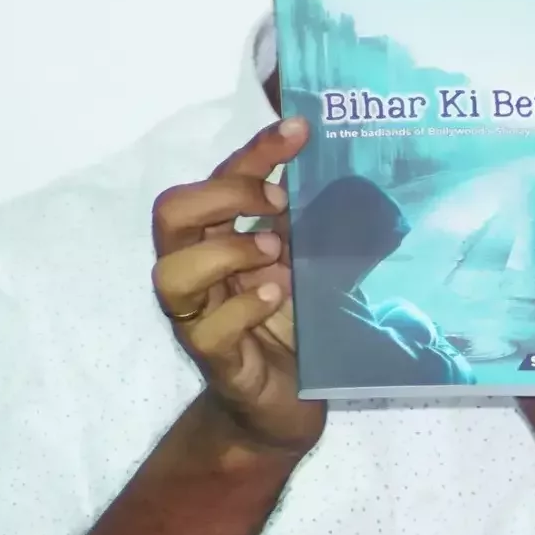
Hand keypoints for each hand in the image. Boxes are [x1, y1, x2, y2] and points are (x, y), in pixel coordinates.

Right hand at [151, 117, 323, 458]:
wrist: (287, 403)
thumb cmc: (294, 326)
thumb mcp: (313, 266)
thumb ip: (323, 227)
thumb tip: (362, 180)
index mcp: (218, 238)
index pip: (219, 179)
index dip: (254, 150)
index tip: (299, 130)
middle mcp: (197, 271)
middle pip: (172, 212)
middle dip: (227, 194)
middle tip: (281, 204)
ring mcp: (198, 316)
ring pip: (173, 271)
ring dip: (229, 251)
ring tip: (277, 255)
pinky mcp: (214, 359)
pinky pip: (208, 329)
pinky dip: (243, 306)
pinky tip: (276, 296)